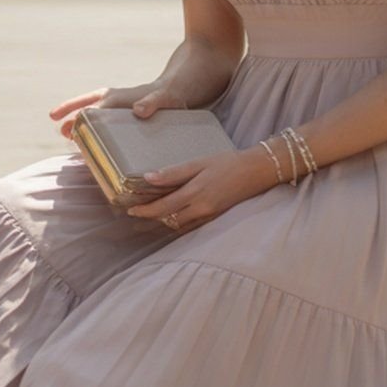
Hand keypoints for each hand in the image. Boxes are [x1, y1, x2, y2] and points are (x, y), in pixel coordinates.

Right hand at [48, 80, 187, 139]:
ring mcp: (124, 104)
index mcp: (123, 97)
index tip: (70, 129)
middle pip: (89, 104)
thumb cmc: (178, 89)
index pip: (97, 108)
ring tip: (67, 134)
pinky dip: (97, 125)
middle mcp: (119, 99)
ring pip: (96, 110)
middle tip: (58, 126)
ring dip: (81, 120)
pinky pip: (108, 117)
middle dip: (72, 113)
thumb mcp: (169, 96)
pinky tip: (95, 139)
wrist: (189, 79)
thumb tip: (137, 110)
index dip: (83, 118)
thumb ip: (154, 101)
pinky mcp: (131, 111)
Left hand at [125, 148, 270, 232]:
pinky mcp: (214, 216)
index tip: (130, 209)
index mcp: (194, 195)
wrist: (256, 171)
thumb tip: (149, 178)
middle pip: (168, 218)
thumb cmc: (227, 163)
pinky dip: (178, 220)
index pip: (162, 207)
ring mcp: (208, 215)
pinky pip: (191, 223)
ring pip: (179, 223)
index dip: (144, 210)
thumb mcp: (198, 163)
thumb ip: (174, 173)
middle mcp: (200, 209)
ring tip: (151, 210)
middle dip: (151, 216)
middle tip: (136, 210)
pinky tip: (173, 212)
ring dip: (164, 219)